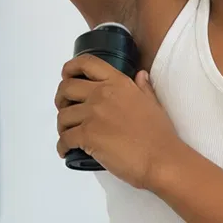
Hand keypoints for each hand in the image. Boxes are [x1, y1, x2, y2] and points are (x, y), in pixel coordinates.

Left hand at [55, 57, 179, 189]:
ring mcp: (93, 114)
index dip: (70, 68)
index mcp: (118, 83)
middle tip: (66, 110)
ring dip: (62, 126)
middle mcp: (102, 93)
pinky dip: (62, 146)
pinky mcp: (87, 135)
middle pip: (67, 88)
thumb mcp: (153, 104)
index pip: (87, 63)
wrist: (162, 159)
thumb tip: (141, 75)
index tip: (66, 76)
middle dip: (61, 99)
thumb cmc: (160, 134)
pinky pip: (64, 139)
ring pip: (63, 116)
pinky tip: (67, 151)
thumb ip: (144, 88)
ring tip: (69, 135)